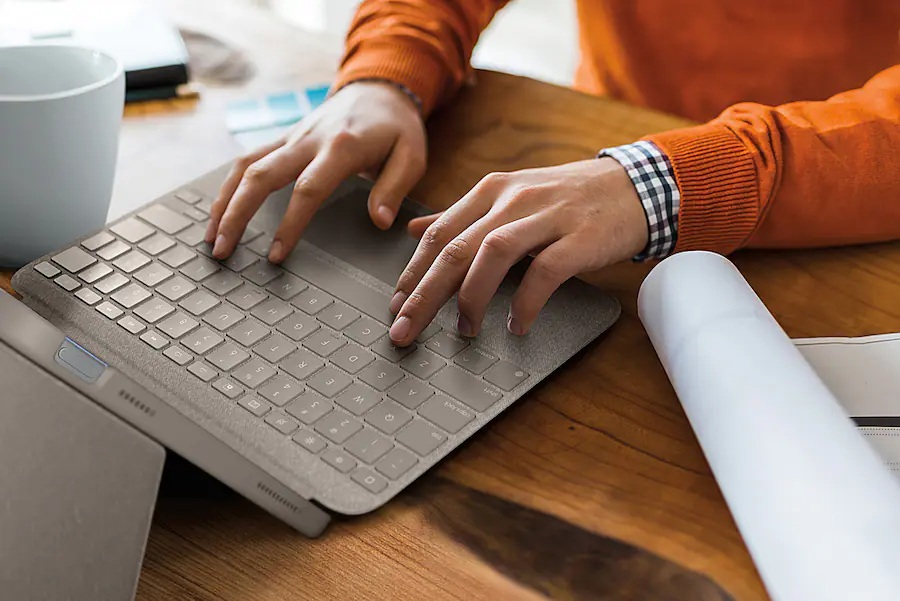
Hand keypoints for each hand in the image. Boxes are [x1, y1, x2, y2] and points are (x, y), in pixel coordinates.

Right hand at [206, 81, 426, 261]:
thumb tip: (380, 222)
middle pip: (261, 176)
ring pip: (245, 166)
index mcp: (341, 147)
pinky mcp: (284, 139)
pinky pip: (249, 159)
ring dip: (224, 201)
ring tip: (212, 237)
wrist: (380, 88)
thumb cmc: (397, 127)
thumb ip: (394, 188)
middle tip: (222, 250)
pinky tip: (219, 210)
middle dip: (236, 214)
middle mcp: (309, 139)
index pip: (308, 189)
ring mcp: (292, 137)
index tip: (276, 254)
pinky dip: (229, 185)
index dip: (289, 224)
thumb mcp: (411, 155)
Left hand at [388, 158, 648, 344]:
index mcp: (492, 191)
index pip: (439, 233)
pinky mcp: (580, 238)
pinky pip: (544, 273)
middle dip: (425, 293)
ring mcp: (547, 216)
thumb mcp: (510, 197)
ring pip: (492, 255)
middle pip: (456, 248)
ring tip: (465, 330)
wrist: (634, 186)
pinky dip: (525, 303)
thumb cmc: (568, 198)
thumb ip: (463, 215)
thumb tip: (414, 229)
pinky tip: (515, 326)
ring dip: (471, 297)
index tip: (396, 305)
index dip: (413, 272)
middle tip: (406, 329)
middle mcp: (513, 199)